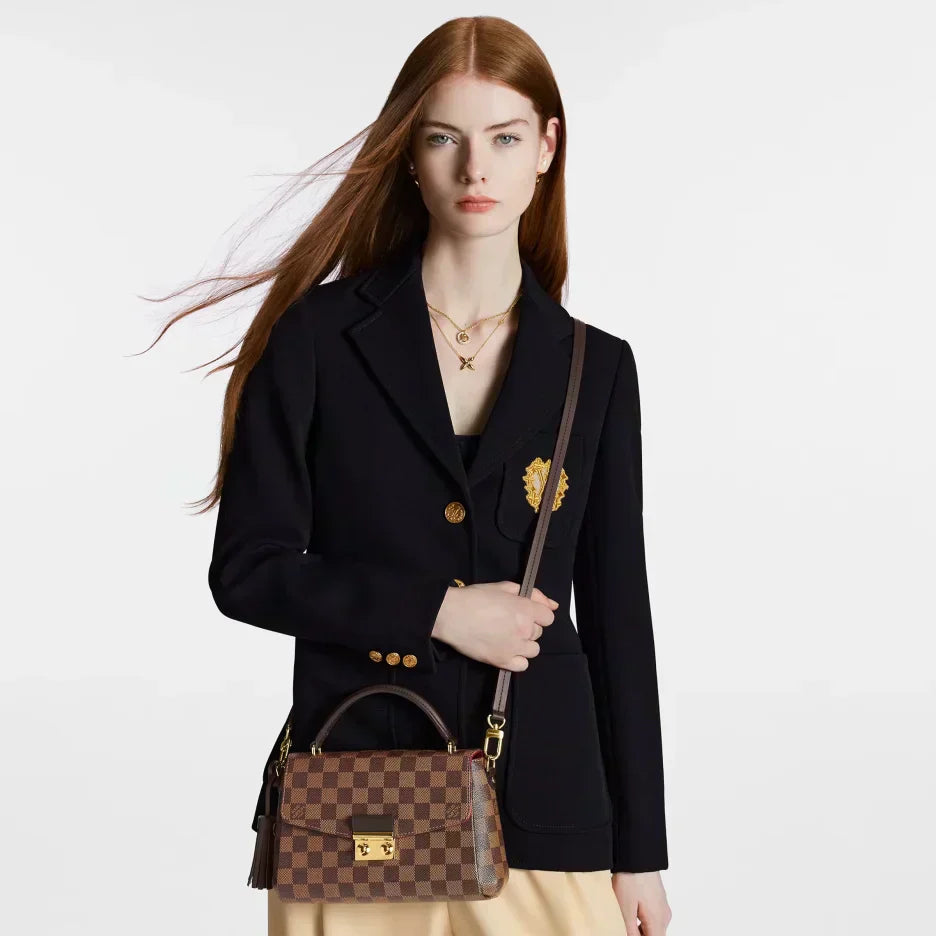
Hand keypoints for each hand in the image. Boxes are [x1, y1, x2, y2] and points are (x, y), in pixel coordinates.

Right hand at [431, 580, 557, 670]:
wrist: (450, 615)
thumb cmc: (474, 598)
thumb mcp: (504, 587)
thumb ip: (532, 594)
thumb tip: (553, 605)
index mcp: (525, 609)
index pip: (548, 617)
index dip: (537, 614)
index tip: (525, 613)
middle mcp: (524, 630)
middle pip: (538, 633)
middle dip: (528, 628)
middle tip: (509, 622)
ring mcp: (514, 647)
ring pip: (533, 650)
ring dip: (524, 644)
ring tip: (507, 637)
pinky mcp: (502, 661)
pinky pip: (522, 665)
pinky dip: (517, 659)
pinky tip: (506, 650)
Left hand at [611, 871, 671, 934]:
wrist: (637, 854)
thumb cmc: (631, 879)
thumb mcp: (625, 909)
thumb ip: (630, 931)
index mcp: (658, 921)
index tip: (630, 933)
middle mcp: (664, 916)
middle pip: (654, 935)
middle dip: (640, 934)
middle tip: (626, 926)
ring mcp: (663, 906)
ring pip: (653, 927)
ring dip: (641, 929)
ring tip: (626, 919)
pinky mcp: (659, 899)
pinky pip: (653, 917)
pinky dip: (643, 920)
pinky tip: (631, 911)